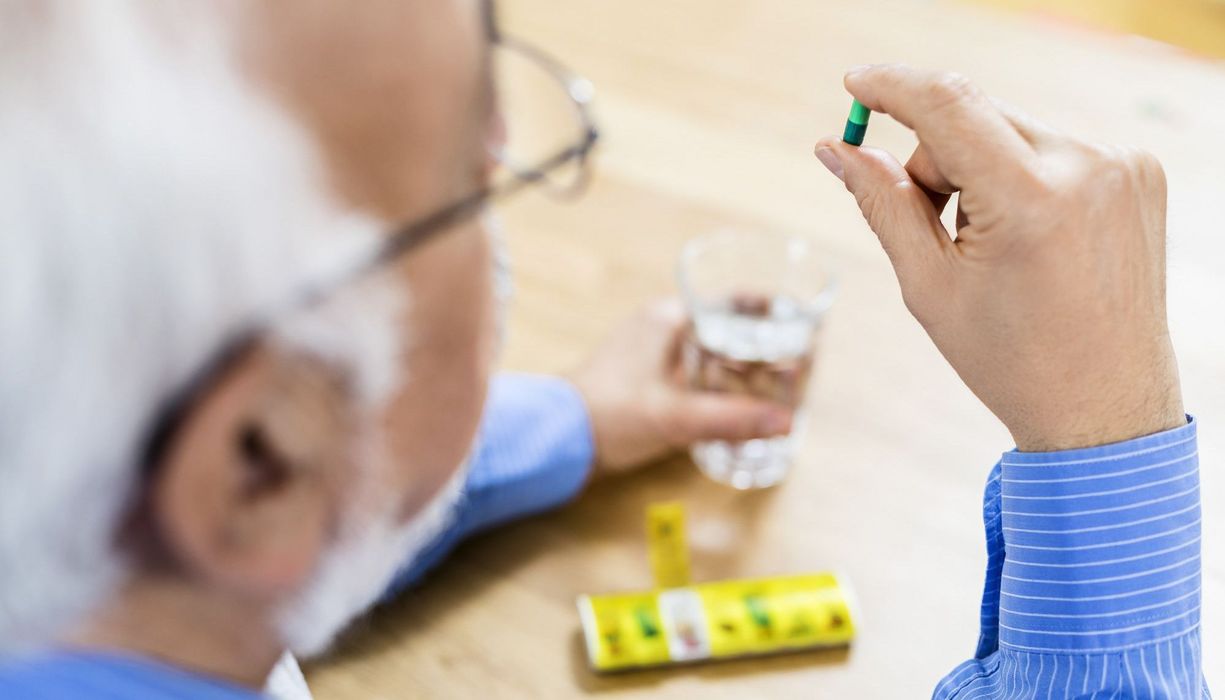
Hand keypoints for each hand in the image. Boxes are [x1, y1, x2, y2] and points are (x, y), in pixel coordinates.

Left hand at [568, 299, 793, 474]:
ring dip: (739, 365)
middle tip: (794, 366)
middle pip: (725, 324)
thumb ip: (733, 419)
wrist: (554, 437)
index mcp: (669, 318)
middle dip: (761, 345)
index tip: (799, 326)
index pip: (732, 301)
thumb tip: (786, 421)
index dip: (770, 313)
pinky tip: (730, 405)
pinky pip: (691, 368)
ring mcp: (648, 349)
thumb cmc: (608, 415)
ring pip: (708, 348)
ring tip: (772, 388)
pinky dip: (716, 381)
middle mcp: (659, 324)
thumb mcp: (678, 418)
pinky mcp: (640, 375)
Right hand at [813, 64, 1182, 450]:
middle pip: (972, 116)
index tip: (855, 85)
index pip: (946, 104)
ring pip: (1010, 129)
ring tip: (986, 242)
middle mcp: (1086, 168)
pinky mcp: (1138, 172)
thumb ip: (882, 203)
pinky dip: (1020, 174)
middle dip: (933, 157)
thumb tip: (835, 147)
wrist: (1103, 407)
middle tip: (928, 220)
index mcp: (1030, 202)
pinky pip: (1051, 146)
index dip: (891, 87)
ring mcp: (1121, 166)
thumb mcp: (929, 284)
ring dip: (977, 167)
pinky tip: (1027, 236)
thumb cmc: (1010, 358)